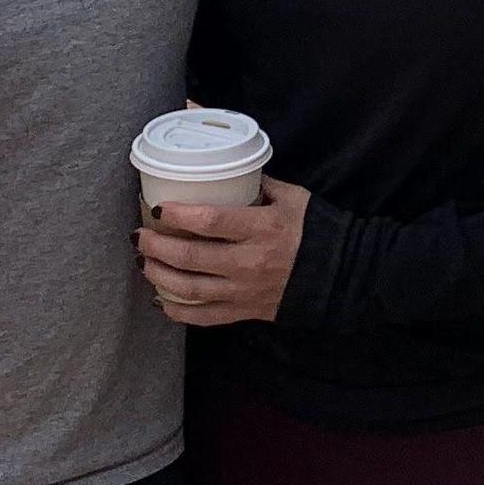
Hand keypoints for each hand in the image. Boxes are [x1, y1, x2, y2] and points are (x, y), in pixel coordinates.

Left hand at [139, 177, 309, 327]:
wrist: (344, 274)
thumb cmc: (317, 230)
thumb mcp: (292, 198)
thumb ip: (259, 183)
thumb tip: (228, 167)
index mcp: (261, 229)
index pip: (209, 221)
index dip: (178, 215)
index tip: (158, 209)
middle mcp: (249, 262)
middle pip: (190, 257)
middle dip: (156, 246)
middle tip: (140, 237)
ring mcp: (245, 291)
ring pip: (189, 289)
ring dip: (159, 276)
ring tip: (144, 263)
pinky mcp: (245, 312)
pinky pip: (203, 317)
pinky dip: (177, 311)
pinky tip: (160, 300)